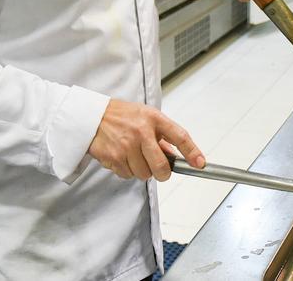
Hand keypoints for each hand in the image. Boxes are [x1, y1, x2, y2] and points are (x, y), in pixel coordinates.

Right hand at [88, 99, 203, 180]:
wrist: (92, 116)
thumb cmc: (123, 116)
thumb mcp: (147, 117)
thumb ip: (163, 136)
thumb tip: (176, 155)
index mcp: (154, 119)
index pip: (180, 137)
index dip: (193, 152)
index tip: (200, 164)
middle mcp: (141, 132)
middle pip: (162, 166)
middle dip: (163, 172)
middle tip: (159, 169)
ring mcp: (126, 146)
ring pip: (144, 174)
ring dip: (142, 170)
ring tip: (134, 156)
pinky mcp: (113, 157)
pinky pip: (128, 175)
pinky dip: (127, 170)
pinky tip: (122, 157)